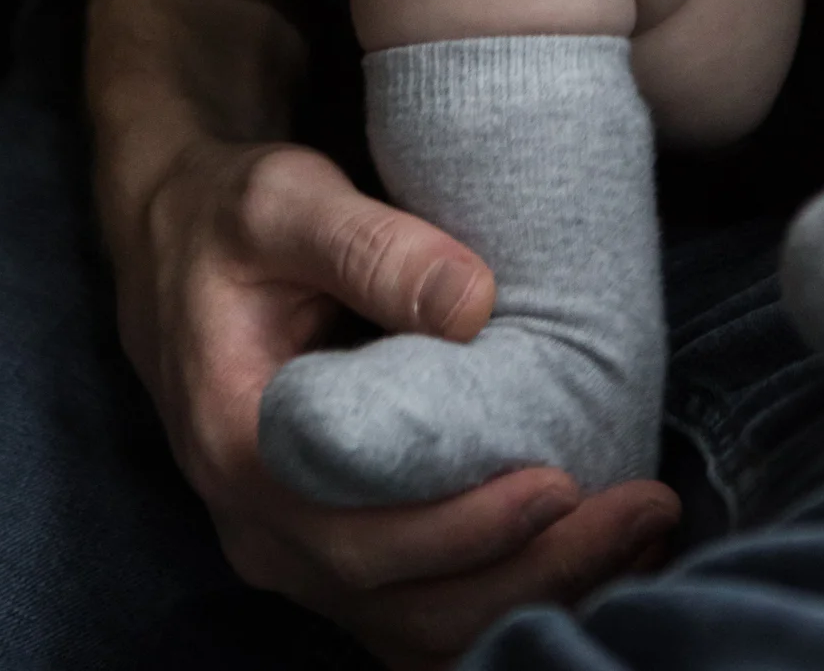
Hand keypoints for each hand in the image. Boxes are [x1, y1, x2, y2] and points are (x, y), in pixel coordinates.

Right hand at [87, 0, 678, 667]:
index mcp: (240, 448)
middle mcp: (260, 526)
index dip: (466, 529)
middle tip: (643, 512)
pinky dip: (500, 599)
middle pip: (405, 600)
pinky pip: (418, 609)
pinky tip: (587, 558)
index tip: (562, 483)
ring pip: (417, 623)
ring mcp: (295, 550)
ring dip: (531, 595)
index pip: (360, 535)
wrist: (180, 237)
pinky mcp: (332, 545)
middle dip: (533, 570)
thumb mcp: (286, 200)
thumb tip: (475, 303)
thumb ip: (371, 246)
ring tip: (639, 538)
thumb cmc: (235, 214)